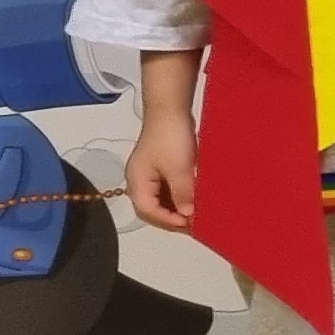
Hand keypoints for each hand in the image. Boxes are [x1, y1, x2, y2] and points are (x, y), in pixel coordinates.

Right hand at [124, 104, 198, 231]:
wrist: (170, 109)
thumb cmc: (171, 138)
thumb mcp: (179, 168)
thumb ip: (182, 193)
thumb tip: (187, 215)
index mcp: (137, 183)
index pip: (148, 211)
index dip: (168, 220)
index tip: (189, 224)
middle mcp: (139, 181)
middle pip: (152, 208)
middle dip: (172, 218)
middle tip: (195, 225)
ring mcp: (149, 174)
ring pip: (161, 199)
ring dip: (177, 208)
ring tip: (197, 216)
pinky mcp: (161, 168)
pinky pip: (167, 188)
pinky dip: (180, 196)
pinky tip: (194, 200)